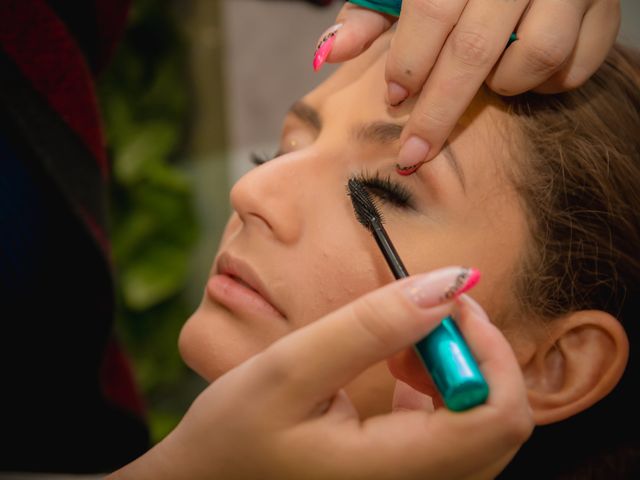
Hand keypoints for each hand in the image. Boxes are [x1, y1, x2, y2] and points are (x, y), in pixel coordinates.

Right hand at [108, 267, 532, 479]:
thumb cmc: (232, 437)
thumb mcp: (290, 370)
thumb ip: (370, 327)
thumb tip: (447, 285)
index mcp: (395, 473)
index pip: (497, 416)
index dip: (487, 348)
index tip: (446, 302)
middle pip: (498, 422)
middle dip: (471, 354)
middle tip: (420, 316)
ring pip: (480, 426)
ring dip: (455, 370)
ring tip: (399, 345)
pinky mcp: (403, 478)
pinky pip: (453, 434)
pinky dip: (438, 390)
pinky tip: (397, 369)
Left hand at [315, 0, 619, 167]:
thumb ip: (373, 13)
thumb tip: (330, 53)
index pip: (433, 10)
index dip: (410, 62)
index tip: (396, 97)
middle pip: (476, 49)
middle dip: (439, 110)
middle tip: (415, 150)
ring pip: (537, 56)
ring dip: (503, 86)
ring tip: (486, 82)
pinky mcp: (607, 6)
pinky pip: (579, 64)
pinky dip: (549, 83)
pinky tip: (525, 76)